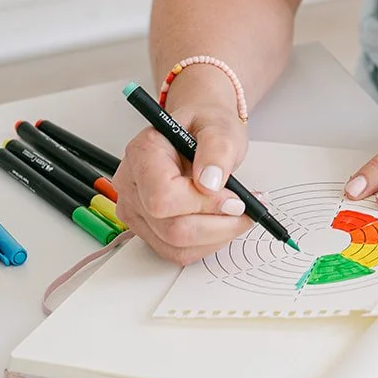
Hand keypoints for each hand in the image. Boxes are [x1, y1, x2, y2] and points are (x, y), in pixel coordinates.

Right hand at [112, 78, 253, 265]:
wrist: (199, 130)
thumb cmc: (205, 126)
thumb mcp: (219, 126)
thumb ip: (217, 149)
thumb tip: (211, 182)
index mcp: (143, 152)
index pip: (162, 197)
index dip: (202, 204)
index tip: (235, 198)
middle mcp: (132, 184)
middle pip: (170, 229)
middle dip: (217, 224)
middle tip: (245, 208)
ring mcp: (136, 210)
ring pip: (174, 247)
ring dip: (215, 236)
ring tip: (238, 214)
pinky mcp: (147, 229)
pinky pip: (176, 252)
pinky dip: (206, 242)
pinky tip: (222, 221)